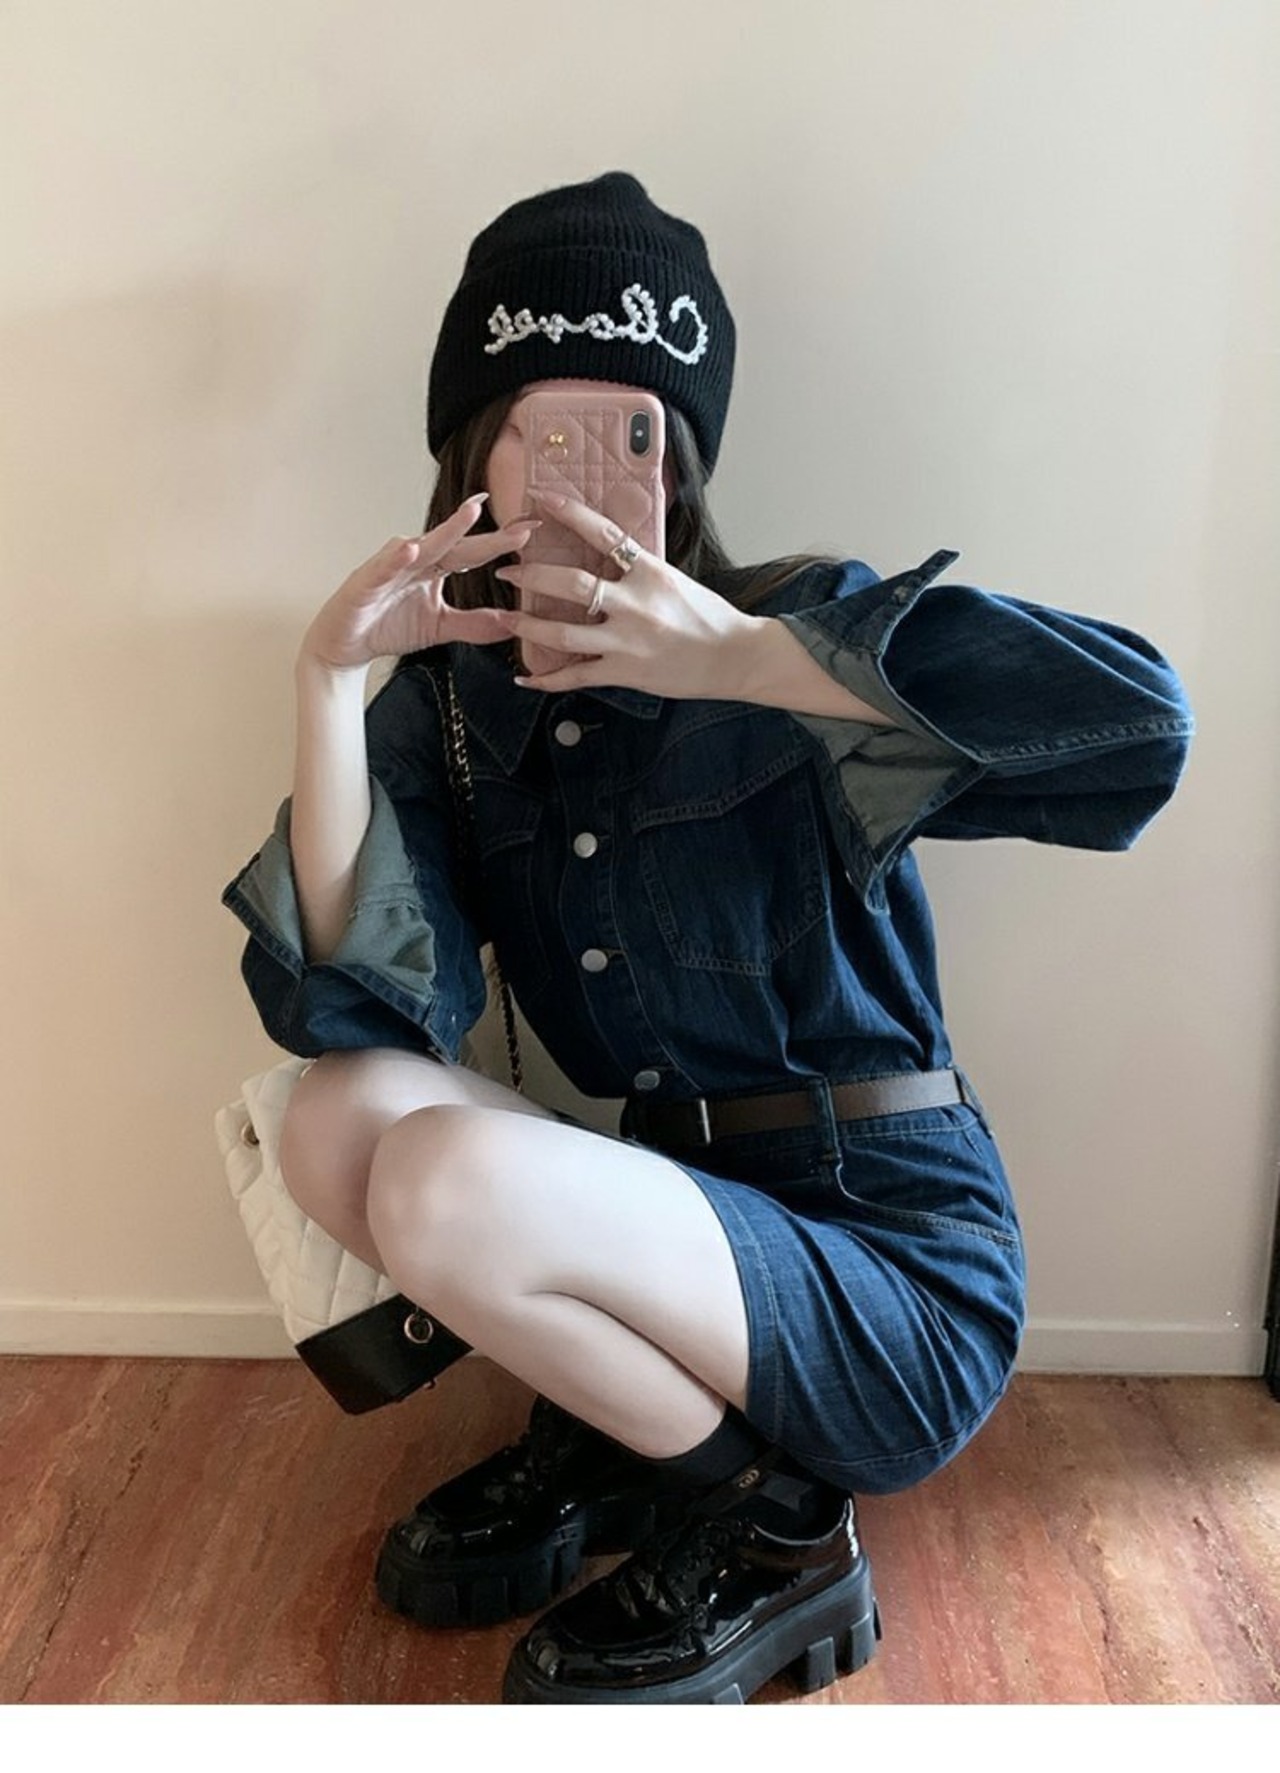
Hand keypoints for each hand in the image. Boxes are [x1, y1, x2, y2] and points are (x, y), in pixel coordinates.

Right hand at [300, 495, 538, 672]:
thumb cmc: (389, 626)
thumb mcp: (441, 628)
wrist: (345, 646)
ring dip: (446, 530)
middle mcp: (416, 559)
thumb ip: (475, 624)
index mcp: (435, 567)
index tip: (534, 530)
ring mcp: (390, 568)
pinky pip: (383, 568)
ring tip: (471, 513)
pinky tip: (411, 549)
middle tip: (522, 524)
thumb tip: (514, 624)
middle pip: (457, 543)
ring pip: (423, 546)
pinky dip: (396, 558)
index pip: (475, 551)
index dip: (503, 542)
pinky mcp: (365, 582)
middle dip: (489, 533)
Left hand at [492, 491, 764, 699]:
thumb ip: (638, 569)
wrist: (734, 656)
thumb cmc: (708, 616)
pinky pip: (577, 677)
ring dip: (528, 626)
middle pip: (572, 584)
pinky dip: (548, 679)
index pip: (604, 534)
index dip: (570, 513)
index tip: (540, 498)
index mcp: (650, 572)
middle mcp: (636, 604)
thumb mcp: (674, 579)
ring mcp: (628, 641)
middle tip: (506, 571)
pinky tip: (525, 678)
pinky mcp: (625, 673)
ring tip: (504, 618)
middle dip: (533, 576)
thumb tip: (608, 551)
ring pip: (565, 632)